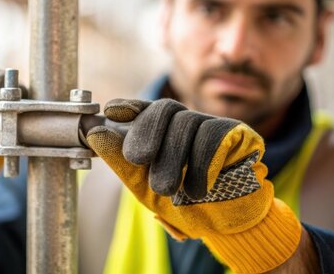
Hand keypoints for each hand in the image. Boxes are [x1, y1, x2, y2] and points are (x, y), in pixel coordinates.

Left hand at [86, 98, 301, 273]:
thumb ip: (121, 162)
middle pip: (166, 109)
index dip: (130, 106)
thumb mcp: (145, 188)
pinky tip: (197, 189)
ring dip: (172, 158)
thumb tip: (95, 133)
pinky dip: (200, 164)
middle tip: (136, 158)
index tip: (111, 111)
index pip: (147, 108)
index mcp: (165, 133)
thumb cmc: (183, 207)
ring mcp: (214, 125)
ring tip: (165, 188)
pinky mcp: (238, 133)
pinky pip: (213, 134)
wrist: (225, 228)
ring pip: (187, 122)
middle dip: (147, 131)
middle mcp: (188, 123)